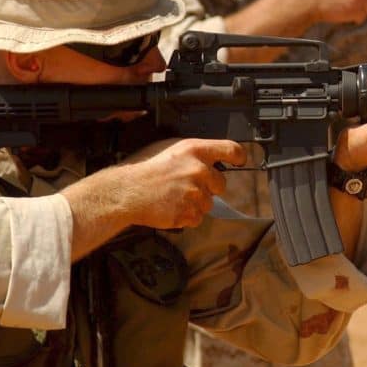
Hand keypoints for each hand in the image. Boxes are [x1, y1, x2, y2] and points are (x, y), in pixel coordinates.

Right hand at [86, 138, 245, 229]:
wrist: (126, 192)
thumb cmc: (141, 169)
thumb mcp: (167, 148)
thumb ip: (192, 153)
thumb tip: (208, 158)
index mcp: (195, 150)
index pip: (230, 149)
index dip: (238, 156)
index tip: (239, 161)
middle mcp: (199, 170)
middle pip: (221, 183)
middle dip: (209, 187)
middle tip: (188, 187)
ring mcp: (196, 193)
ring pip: (209, 203)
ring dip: (196, 203)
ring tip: (173, 197)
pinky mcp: (190, 212)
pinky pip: (197, 218)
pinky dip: (187, 216)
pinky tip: (171, 208)